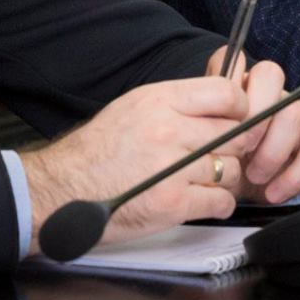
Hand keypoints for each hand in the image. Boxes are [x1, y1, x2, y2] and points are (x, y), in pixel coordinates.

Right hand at [20, 74, 252, 253]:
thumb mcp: (134, 107)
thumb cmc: (96, 151)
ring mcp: (172, 168)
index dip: (240, 109)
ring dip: (223, 179)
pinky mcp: (172, 203)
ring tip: (203, 181)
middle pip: (235, 134)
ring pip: (230, 169)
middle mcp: (169, 129)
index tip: (236, 121)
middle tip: (219, 156)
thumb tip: (221, 104)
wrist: (59, 190)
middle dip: (233, 148)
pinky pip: (220, 201)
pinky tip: (202, 202)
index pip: (226, 94)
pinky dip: (217, 205)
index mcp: (160, 100)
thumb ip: (177, 104)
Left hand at [206, 49, 299, 204]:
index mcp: (234, 86)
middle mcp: (265, 90)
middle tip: (241, 150)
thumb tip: (201, 126)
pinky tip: (276, 192)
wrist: (240, 191)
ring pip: (294, 110)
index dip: (229, 83)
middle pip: (271, 74)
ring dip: (274, 151)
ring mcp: (291, 107)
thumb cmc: (218, 163)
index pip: (234, 60)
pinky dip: (297, 172)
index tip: (222, 120)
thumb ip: (201, 131)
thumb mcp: (201, 150)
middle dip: (256, 117)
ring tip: (255, 177)